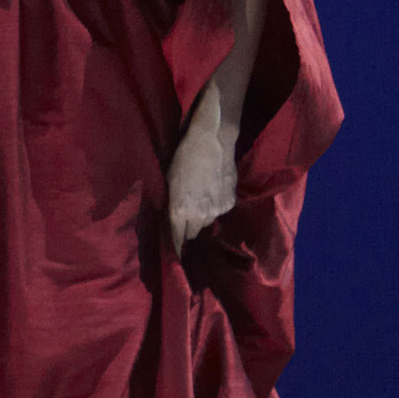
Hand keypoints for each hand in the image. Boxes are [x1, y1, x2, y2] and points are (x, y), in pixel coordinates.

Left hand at [166, 111, 238, 246]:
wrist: (212, 142)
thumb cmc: (183, 158)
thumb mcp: (168, 182)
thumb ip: (170, 204)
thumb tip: (170, 219)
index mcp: (180, 211)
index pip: (177, 239)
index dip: (175, 247)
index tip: (174, 255)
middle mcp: (200, 216)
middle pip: (192, 233)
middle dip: (187, 227)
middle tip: (184, 215)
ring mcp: (217, 210)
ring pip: (206, 222)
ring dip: (201, 216)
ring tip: (199, 198)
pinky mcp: (230, 203)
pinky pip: (219, 211)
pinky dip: (214, 206)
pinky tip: (212, 190)